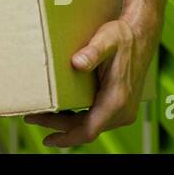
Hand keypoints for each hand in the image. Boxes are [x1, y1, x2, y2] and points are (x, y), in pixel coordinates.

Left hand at [21, 12, 159, 148]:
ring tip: (42, 115)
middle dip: (58, 127)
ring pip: (90, 125)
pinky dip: (78, 117)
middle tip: (32, 117)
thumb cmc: (122, 36)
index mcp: (117, 100)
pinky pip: (96, 118)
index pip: (89, 130)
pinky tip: (62, 110)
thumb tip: (77, 63)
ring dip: (67, 123)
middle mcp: (123, 110)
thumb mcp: (106, 40)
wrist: (141, 34)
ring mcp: (124, 110)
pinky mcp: (121, 106)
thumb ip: (92, 52)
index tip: (47, 140)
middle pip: (85, 129)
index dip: (67, 138)